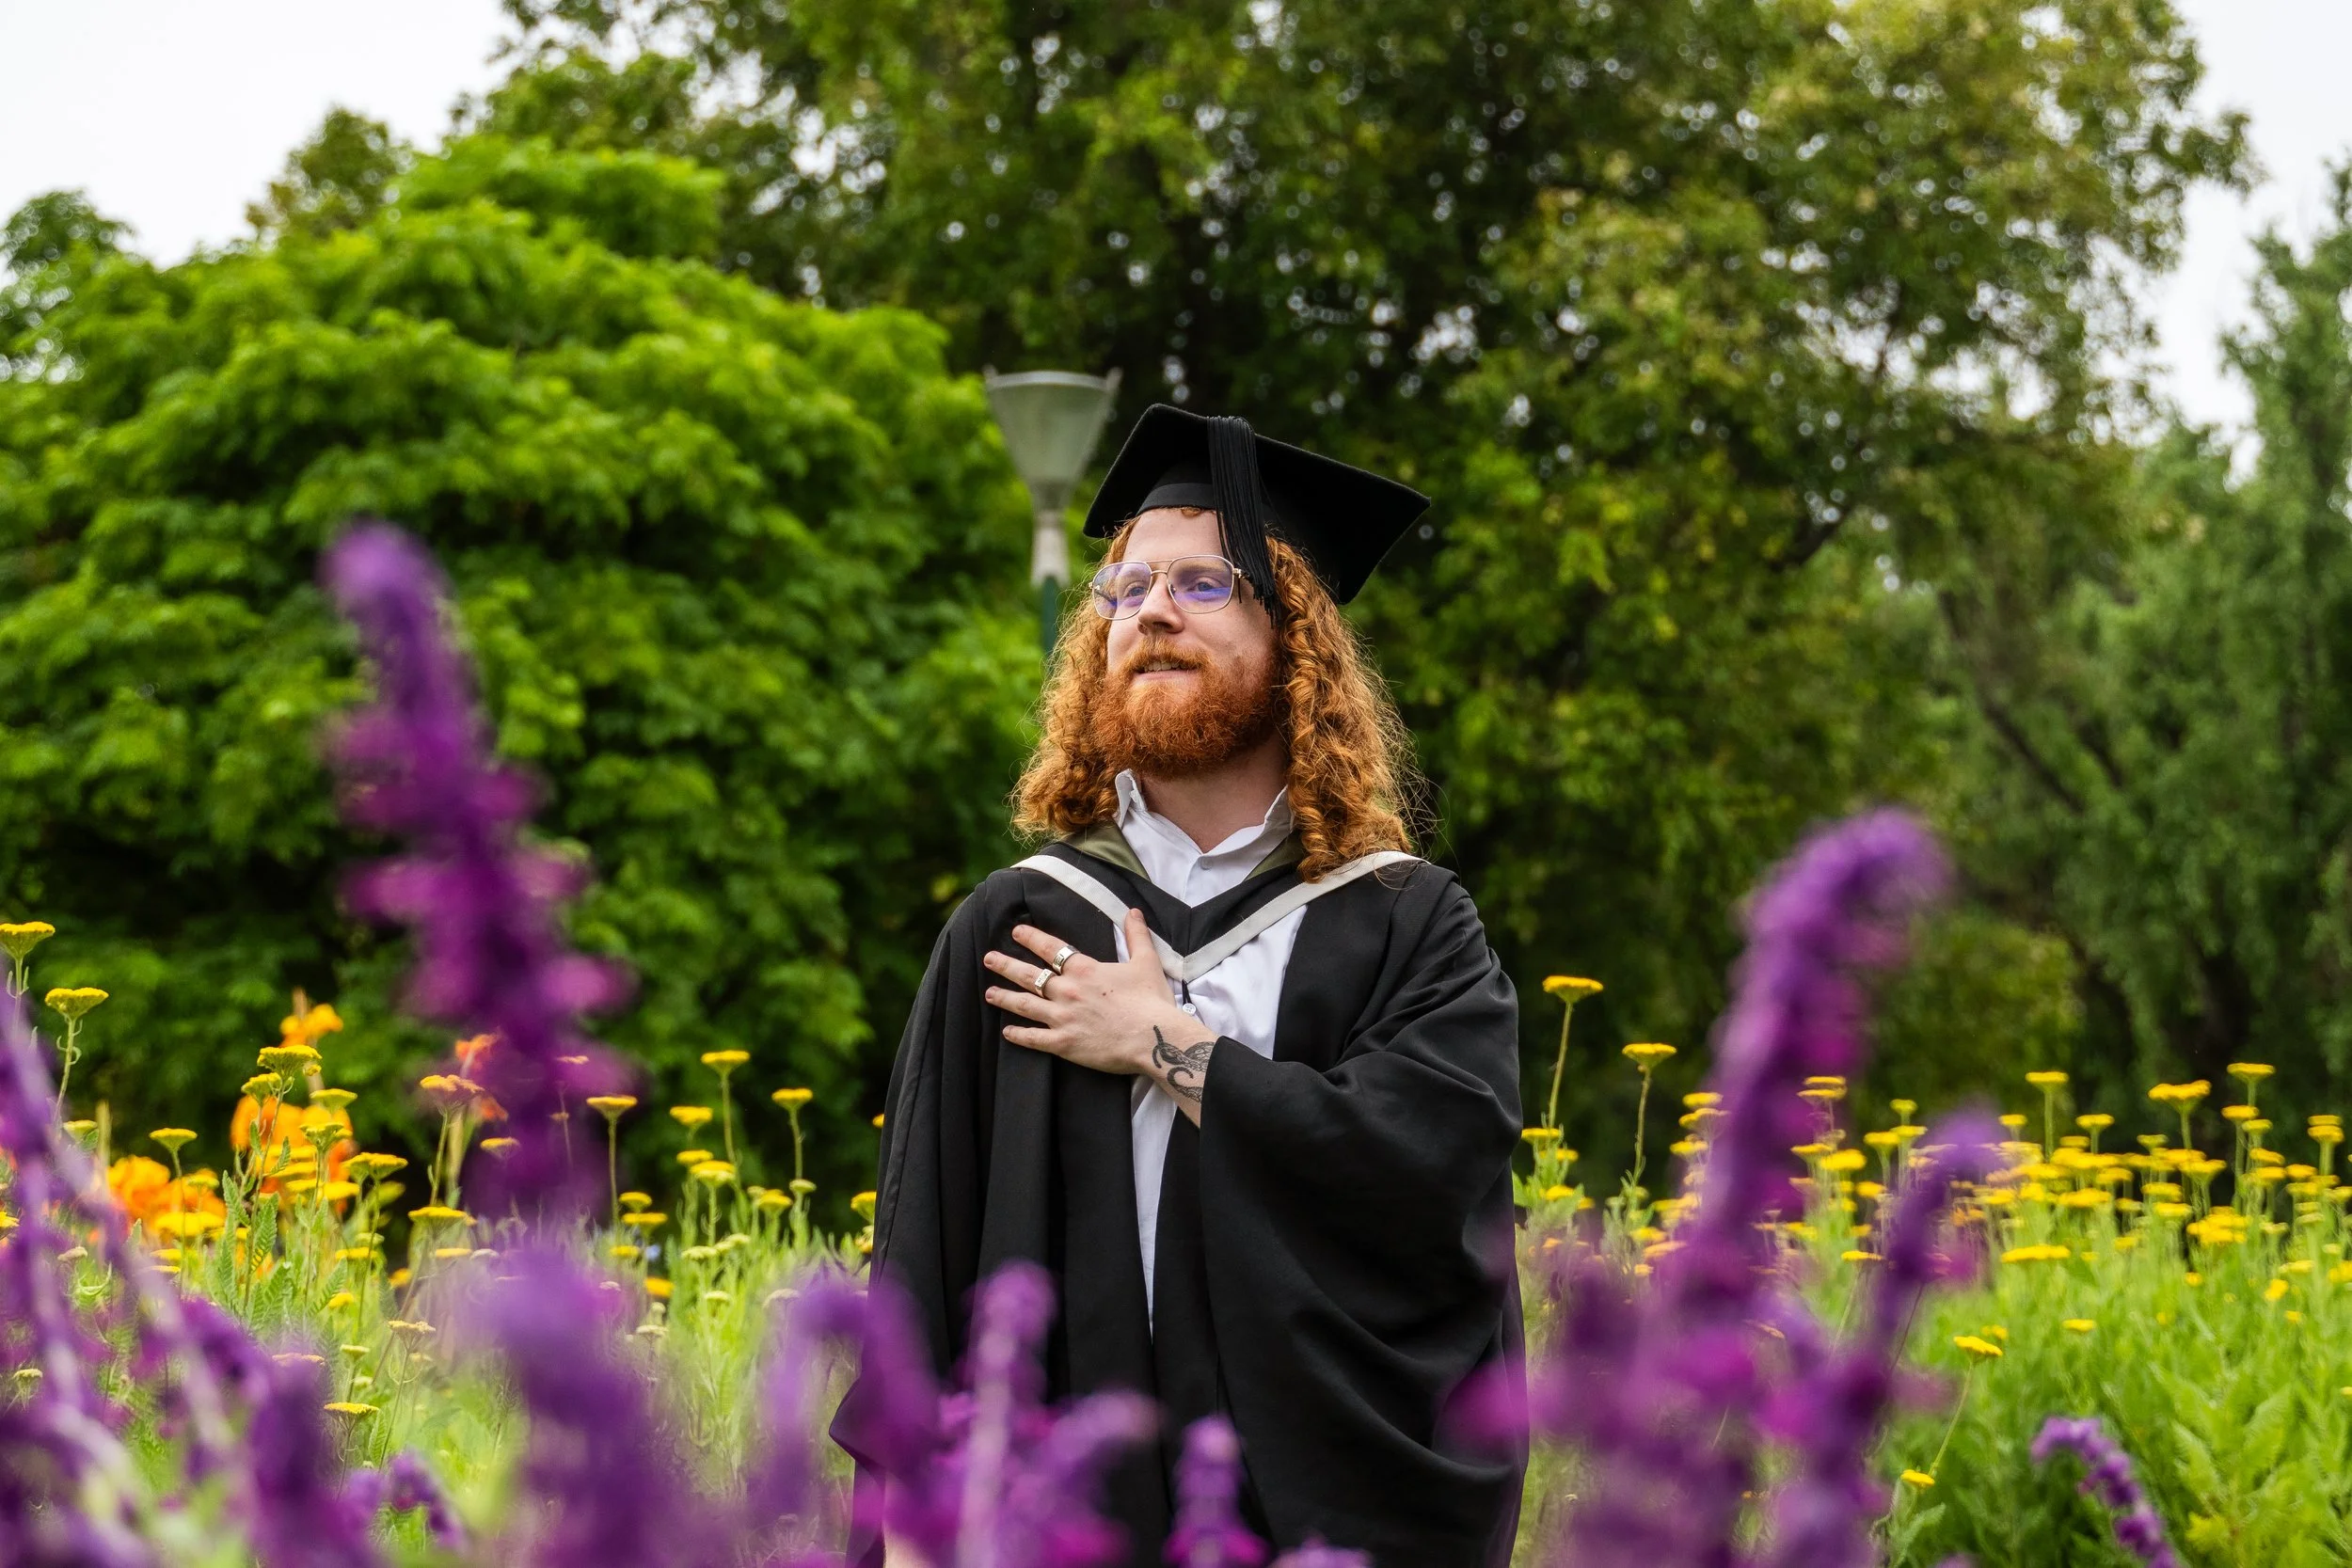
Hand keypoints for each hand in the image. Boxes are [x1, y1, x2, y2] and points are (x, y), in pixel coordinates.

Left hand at [983, 910, 1218, 1112]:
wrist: (1154, 1037)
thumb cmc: (1151, 1000)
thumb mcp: (1146, 961)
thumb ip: (1136, 935)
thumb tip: (1134, 912)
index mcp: (1084, 969)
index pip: (1050, 948)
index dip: (1031, 938)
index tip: (1015, 932)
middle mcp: (1067, 991)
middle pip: (1029, 975)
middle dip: (1006, 965)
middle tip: (988, 958)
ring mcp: (1062, 1018)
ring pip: (1025, 1005)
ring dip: (1005, 997)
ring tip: (989, 993)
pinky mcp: (1064, 1043)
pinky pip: (1034, 1038)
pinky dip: (1018, 1035)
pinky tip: (1006, 1032)